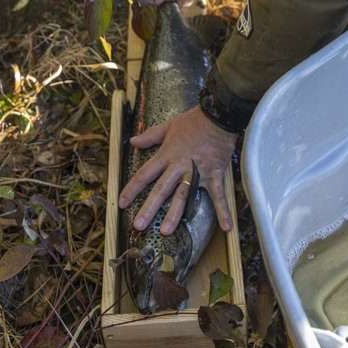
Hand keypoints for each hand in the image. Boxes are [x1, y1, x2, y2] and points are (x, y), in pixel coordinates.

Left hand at [118, 105, 237, 233]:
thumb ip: (150, 136)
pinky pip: (219, 195)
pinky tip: (226, 227)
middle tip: (138, 225)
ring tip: (166, 231)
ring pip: (183, 195)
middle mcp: (179, 166)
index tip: (122, 203)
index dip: (132, 189)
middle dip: (149, 208)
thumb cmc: (194, 120)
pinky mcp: (214, 174)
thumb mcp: (169, 125)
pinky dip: (223, 210)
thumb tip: (132, 141)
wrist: (217, 115)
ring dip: (174, 214)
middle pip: (161, 189)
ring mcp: (197, 171)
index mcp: (167, 154)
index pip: (145, 174)